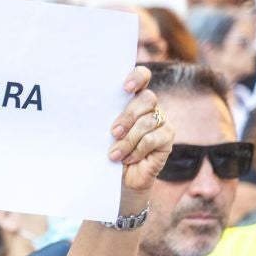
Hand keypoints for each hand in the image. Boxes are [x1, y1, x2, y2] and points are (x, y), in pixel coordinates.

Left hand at [108, 66, 173, 202]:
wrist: (120, 179)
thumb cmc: (109, 152)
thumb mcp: (103, 134)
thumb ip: (104, 119)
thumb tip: (87, 111)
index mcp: (132, 99)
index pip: (142, 76)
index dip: (137, 77)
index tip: (126, 88)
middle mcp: (149, 107)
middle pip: (146, 98)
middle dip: (127, 117)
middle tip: (113, 133)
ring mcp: (161, 122)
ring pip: (147, 121)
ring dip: (128, 140)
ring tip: (114, 154)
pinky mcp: (167, 138)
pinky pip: (153, 139)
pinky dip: (137, 150)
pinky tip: (128, 159)